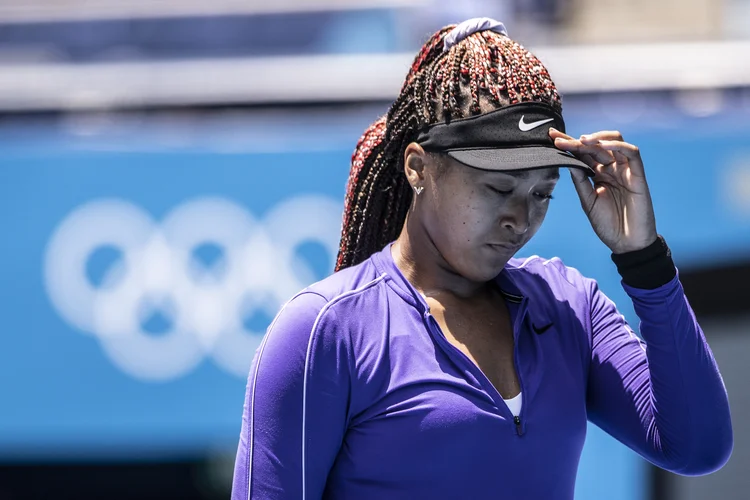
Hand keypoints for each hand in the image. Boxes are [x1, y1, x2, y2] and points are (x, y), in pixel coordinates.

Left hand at [549, 128, 657, 253]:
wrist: (627, 244)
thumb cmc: (608, 224)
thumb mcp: (588, 201)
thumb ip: (580, 181)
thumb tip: (568, 160)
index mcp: (598, 174)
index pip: (582, 154)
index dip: (568, 144)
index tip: (551, 138)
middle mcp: (612, 168)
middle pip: (595, 146)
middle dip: (576, 140)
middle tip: (558, 139)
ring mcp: (625, 170)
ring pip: (614, 142)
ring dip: (597, 138)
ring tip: (580, 141)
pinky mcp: (638, 175)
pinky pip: (632, 153)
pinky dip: (617, 146)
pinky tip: (601, 145)